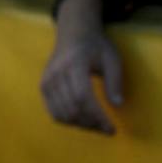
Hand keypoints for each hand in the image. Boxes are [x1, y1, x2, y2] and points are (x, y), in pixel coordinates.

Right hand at [41, 0, 123, 135]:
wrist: (73, 33)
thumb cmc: (96, 46)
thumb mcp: (112, 59)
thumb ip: (115, 81)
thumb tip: (117, 105)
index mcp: (74, 63)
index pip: (82, 96)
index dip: (97, 116)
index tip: (112, 128)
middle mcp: (56, 72)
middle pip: (72, 108)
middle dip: (92, 124)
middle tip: (107, 129)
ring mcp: (47, 80)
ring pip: (61, 114)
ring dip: (81, 125)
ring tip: (96, 125)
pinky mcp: (44, 86)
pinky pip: (53, 112)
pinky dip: (68, 121)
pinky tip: (82, 120)